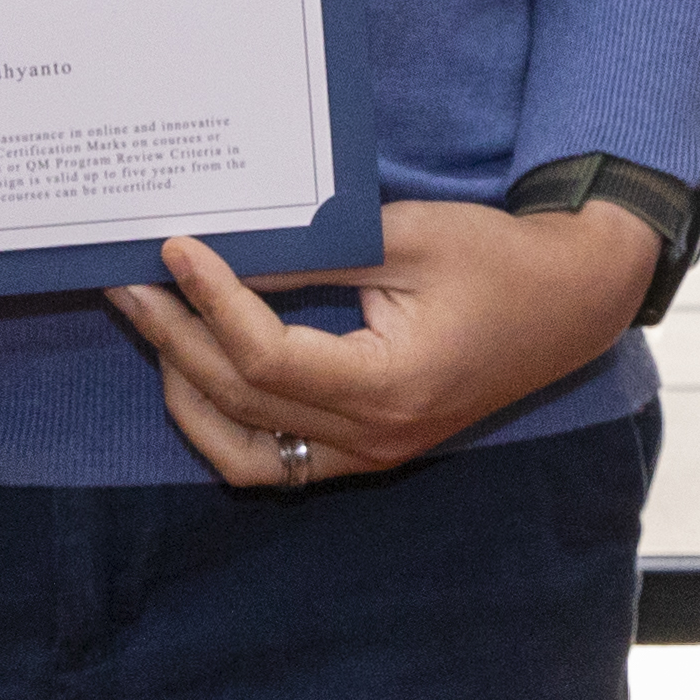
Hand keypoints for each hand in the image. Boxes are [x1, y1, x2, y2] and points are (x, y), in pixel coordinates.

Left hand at [105, 197, 655, 488]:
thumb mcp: (406, 238)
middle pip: (243, 401)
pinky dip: (225, 421)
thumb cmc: (498, 259)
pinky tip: (199, 370)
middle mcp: (374, 437)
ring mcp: (370, 454)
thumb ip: (313, 254)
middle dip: (175, 336)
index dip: (212, 303)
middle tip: (129, 279)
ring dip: (188, 392)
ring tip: (154, 325)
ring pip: (243, 453)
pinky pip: (273, 460)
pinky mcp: (368, 451)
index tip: (175, 248)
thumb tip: (223, 251)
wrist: (570, 303)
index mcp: (391, 385)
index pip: (269, 359)